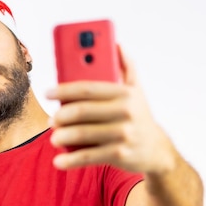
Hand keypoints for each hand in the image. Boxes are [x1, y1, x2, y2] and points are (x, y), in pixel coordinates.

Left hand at [47, 46, 175, 173]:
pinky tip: (58, 162)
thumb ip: (126, 67)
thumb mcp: (136, 91)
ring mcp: (123, 134)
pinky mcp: (119, 154)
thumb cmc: (139, 117)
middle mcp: (125, 112)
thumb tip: (117, 43)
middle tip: (51, 119)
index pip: (88, 88)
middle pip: (82, 111)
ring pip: (82, 134)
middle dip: (61, 115)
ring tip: (54, 138)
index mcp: (125, 93)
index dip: (64, 89)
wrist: (156, 151)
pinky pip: (89, 156)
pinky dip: (71, 160)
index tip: (48, 92)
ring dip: (62, 137)